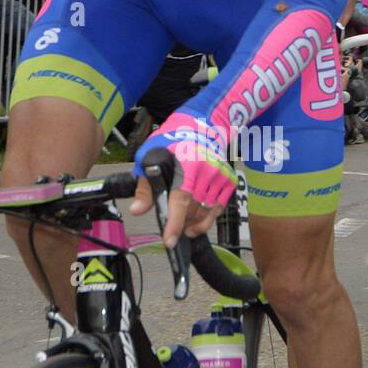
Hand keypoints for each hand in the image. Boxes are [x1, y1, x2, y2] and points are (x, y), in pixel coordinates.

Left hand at [128, 113, 235, 246]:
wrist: (201, 126)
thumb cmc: (173, 141)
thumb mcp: (150, 156)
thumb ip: (145, 186)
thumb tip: (137, 210)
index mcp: (187, 164)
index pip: (181, 200)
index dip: (175, 223)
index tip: (170, 241)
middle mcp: (208, 171)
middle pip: (193, 211)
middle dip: (181, 224)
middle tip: (171, 230)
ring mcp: (221, 176)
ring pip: (207, 213)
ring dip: (194, 224)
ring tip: (184, 228)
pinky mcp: (229, 180)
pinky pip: (218, 208)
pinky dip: (207, 218)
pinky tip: (197, 219)